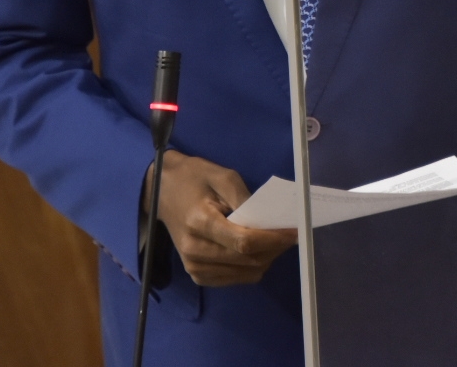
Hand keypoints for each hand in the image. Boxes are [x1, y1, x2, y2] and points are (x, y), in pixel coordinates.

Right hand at [152, 151, 296, 285]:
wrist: (163, 192)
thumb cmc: (194, 179)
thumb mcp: (222, 176)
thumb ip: (245, 200)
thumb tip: (269, 222)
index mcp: (200, 223)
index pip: (244, 242)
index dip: (273, 240)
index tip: (294, 232)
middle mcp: (195, 251)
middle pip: (248, 260)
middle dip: (275, 249)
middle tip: (290, 235)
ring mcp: (194, 267)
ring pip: (245, 274)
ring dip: (267, 259)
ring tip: (276, 241)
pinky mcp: (198, 276)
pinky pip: (236, 279)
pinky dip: (252, 268)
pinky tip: (258, 251)